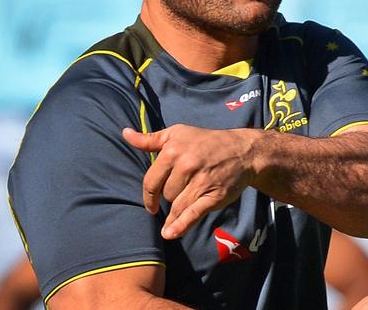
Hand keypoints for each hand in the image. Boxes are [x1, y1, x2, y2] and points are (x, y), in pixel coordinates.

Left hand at [122, 125, 255, 239]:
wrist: (242, 150)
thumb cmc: (205, 141)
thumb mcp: (176, 134)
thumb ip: (149, 139)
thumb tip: (125, 134)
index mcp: (173, 151)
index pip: (151, 181)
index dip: (149, 195)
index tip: (151, 203)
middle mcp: (186, 166)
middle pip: (165, 194)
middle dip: (170, 196)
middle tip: (181, 191)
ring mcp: (201, 182)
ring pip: (177, 206)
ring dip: (175, 212)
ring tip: (178, 211)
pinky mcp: (214, 196)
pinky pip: (192, 214)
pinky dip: (180, 226)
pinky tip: (170, 233)